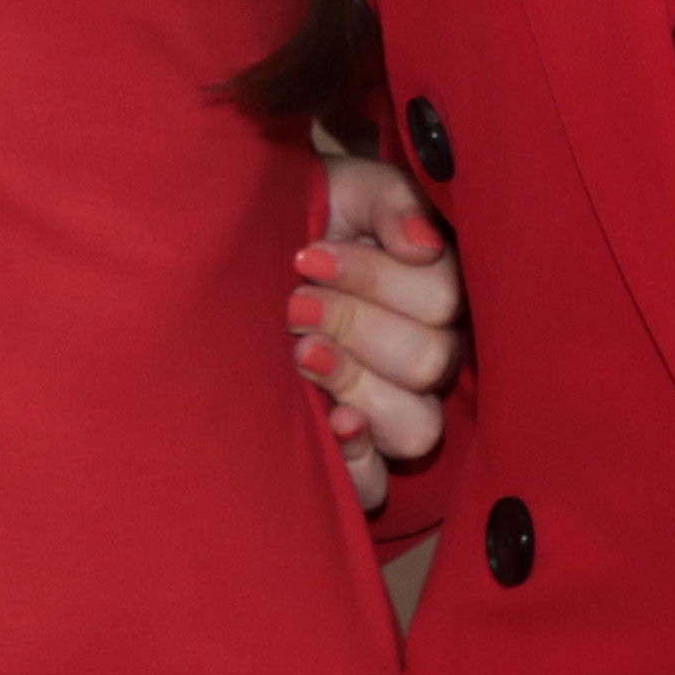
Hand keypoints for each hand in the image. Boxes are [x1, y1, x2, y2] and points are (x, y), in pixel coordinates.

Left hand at [293, 150, 463, 513]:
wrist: (232, 258)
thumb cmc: (298, 220)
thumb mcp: (344, 190)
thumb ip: (392, 201)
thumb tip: (422, 245)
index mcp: (431, 291)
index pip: (442, 299)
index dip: (376, 279)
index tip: (309, 256)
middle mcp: (422, 354)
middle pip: (429, 361)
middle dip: (354, 324)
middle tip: (294, 302)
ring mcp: (390, 408)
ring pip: (418, 426)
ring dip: (355, 384)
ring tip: (300, 352)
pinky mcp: (353, 454)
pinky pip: (378, 484)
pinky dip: (358, 460)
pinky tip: (330, 424)